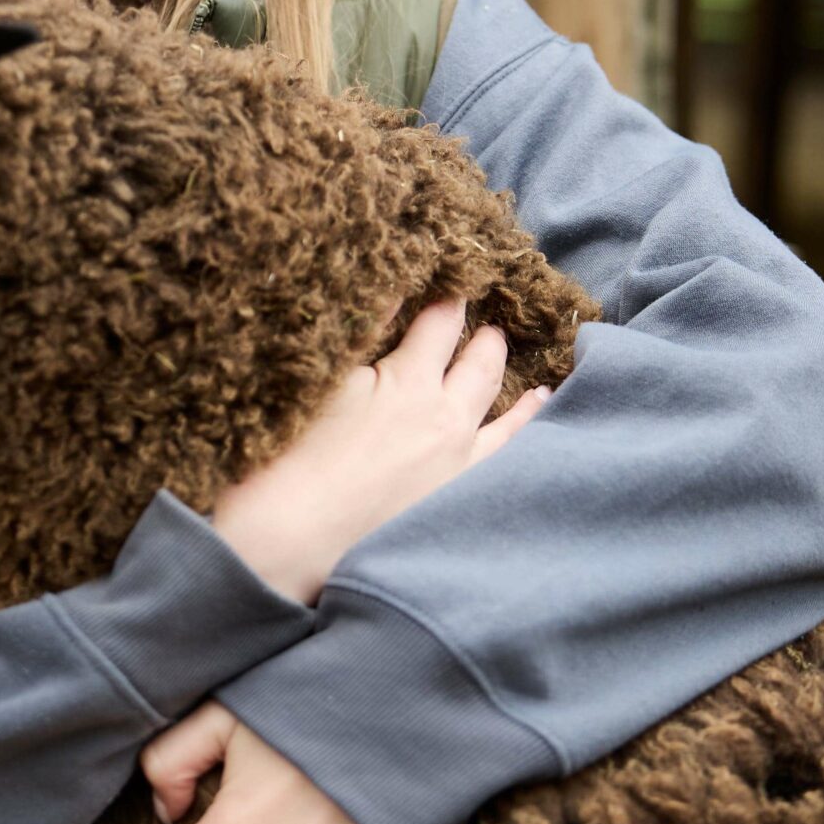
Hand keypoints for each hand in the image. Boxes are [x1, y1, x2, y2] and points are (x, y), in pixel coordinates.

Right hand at [211, 299, 548, 603]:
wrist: (289, 543)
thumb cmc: (288, 456)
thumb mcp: (318, 379)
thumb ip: (360, 330)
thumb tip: (393, 287)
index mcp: (407, 381)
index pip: (440, 322)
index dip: (447, 298)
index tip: (454, 280)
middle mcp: (444, 420)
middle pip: (479, 364)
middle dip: (486, 338)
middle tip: (490, 322)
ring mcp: (455, 466)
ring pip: (502, 415)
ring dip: (511, 386)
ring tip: (524, 369)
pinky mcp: (453, 502)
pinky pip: (503, 461)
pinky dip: (523, 435)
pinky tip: (536, 422)